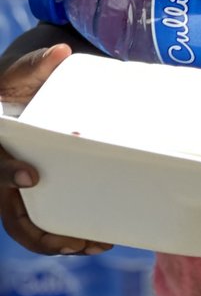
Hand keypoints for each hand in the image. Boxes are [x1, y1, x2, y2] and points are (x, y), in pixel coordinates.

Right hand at [0, 43, 111, 256]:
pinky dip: (65, 233)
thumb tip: (61, 51)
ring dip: (60, 241)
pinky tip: (94, 238)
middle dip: (43, 233)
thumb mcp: (20, 74)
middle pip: (11, 215)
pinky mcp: (32, 195)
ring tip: (96, 244)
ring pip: (29, 227)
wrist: (13, 100)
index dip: (7, 173)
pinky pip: (43, 222)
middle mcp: (1, 174)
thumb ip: (37, 65)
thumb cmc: (15, 87)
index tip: (30, 176)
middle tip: (78, 240)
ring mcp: (14, 190)